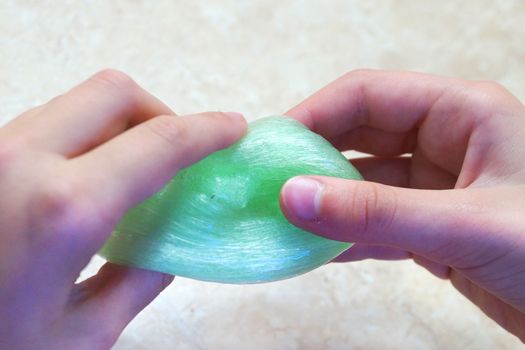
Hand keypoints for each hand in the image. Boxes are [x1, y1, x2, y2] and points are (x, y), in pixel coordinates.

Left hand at [0, 70, 245, 348]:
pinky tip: (88, 183)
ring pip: (75, 104)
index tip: (233, 128)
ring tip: (134, 173)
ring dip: (120, 125)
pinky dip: (85, 138)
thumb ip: (140, 279)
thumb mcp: (84, 334)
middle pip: (113, 92)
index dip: (207, 130)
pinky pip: (45, 125)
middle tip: (178, 156)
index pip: (159, 142)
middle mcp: (21, 160)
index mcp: (63, 209)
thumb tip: (169, 244)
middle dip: (160, 113)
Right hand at [280, 70, 524, 340]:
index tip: (270, 145)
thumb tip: (292, 196)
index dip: (314, 114)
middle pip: (360, 137)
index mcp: (460, 113)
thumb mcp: (464, 226)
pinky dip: (346, 235)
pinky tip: (314, 248)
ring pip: (365, 185)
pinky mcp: (432, 229)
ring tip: (280, 219)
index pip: (368, 95)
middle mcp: (445, 142)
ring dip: (326, 202)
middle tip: (265, 184)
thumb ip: (376, 213)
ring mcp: (436, 188)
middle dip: (313, 160)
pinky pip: (377, 223)